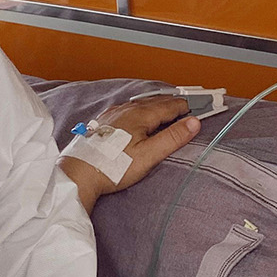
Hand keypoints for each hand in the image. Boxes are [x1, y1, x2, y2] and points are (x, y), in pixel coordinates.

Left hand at [60, 95, 199, 211]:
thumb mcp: (149, 155)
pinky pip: (127, 109)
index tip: (198, 106)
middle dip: (172, 103)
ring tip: (165, 108)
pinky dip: (139, 109)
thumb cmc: (113, 167)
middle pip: (155, 102)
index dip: (185, 106)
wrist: (78, 174)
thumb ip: (172, 137)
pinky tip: (137, 115)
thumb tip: (193, 122)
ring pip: (140, 104)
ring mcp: (112, 115)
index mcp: (140, 115)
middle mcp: (126, 110)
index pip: (169, 106)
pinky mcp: (103, 123)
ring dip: (155, 105)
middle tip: (185, 106)